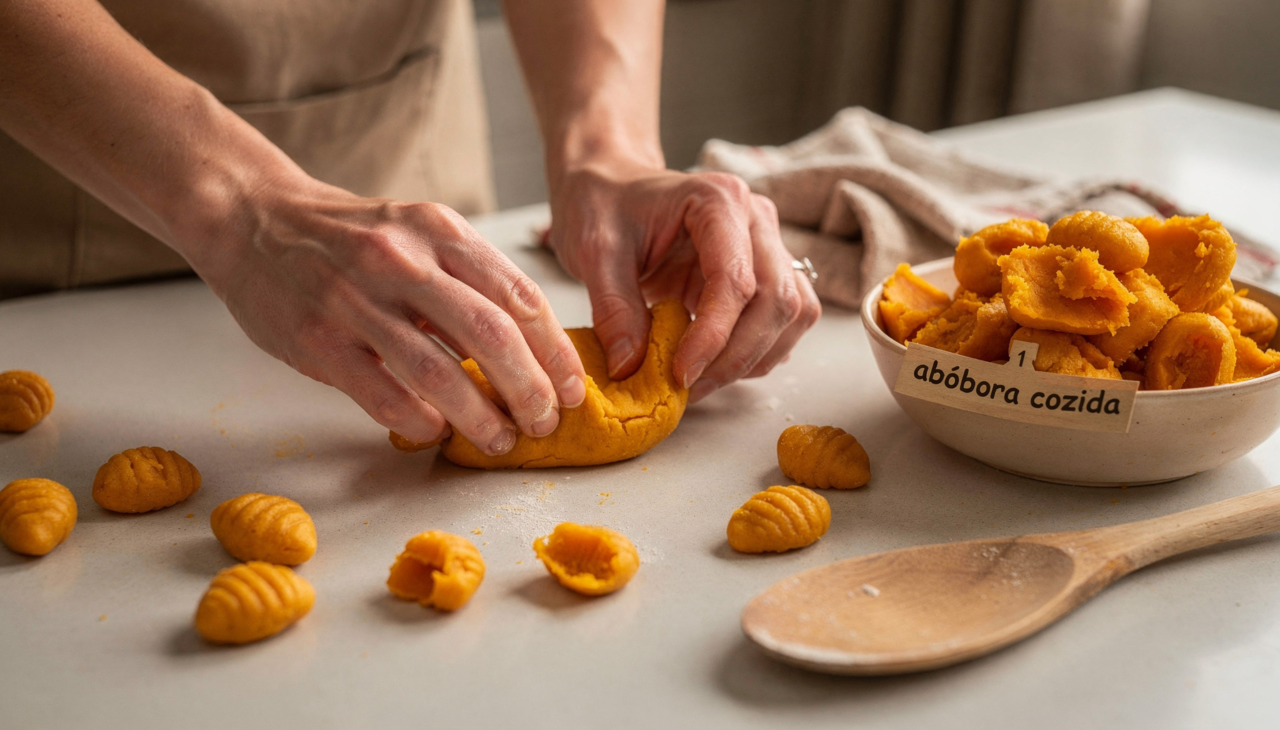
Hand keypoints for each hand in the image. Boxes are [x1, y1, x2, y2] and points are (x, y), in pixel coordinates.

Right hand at [193, 178, 587, 453]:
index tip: (574, 389)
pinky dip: (418, 419)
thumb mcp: (418, 232)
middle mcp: (402, 260)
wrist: (254, 218)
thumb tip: (530, 347)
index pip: (520, 296)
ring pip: (439, 372)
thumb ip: (468, 279)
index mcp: (439, 230)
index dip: (556, 350)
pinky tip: (437, 431)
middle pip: (491, 335)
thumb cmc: (350, 237)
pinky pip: (381, 392)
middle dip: (531, 389)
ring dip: (480, 418)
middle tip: (546, 423)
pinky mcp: (317, 340)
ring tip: (501, 441)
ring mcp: (356, 300)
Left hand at [547, 160, 820, 401]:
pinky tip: (715, 363)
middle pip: (777, 300)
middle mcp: (756, 219)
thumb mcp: (594, 251)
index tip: (680, 374)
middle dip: (736, 355)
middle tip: (688, 387)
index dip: (713, 335)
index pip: (735, 280)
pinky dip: (758, 352)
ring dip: (754, 358)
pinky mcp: (766, 272)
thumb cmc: (603, 206)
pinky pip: (785, 320)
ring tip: (701, 379)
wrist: (612, 188)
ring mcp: (767, 245)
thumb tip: (631, 367)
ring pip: (793, 313)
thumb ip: (613, 307)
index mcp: (718, 200)